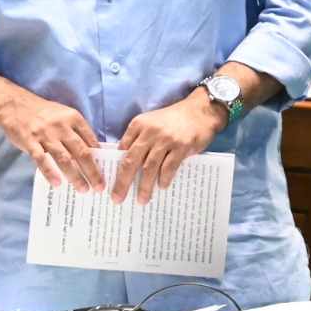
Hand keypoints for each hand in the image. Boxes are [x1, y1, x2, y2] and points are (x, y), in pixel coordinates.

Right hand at [0, 73, 104, 190]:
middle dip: (93, 171)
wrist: (16, 105)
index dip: (100, 159)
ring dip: (75, 176)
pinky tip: (57, 183)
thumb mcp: (65, 115)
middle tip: (99, 187)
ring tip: (83, 189)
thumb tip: (93, 153)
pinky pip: (41, 160)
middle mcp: (62, 127)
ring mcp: (45, 135)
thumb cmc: (44, 113)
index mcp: (74, 119)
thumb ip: (77, 132)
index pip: (92, 141)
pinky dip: (50, 172)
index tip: (107, 173)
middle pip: (82, 152)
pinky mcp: (30, 142)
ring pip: (64, 158)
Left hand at [112, 90, 221, 204]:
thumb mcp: (151, 123)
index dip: (114, 169)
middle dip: (122, 183)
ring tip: (142, 200)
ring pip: (149, 168)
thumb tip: (127, 166)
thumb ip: (139, 139)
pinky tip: (161, 186)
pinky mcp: (181, 146)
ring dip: (144, 187)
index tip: (110, 185)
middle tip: (118, 199)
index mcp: (138, 125)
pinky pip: (168, 167)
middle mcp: (149, 132)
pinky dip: (164, 179)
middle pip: (131, 161)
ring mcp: (165, 139)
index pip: (121, 150)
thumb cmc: (173, 120)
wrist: (200, 110)